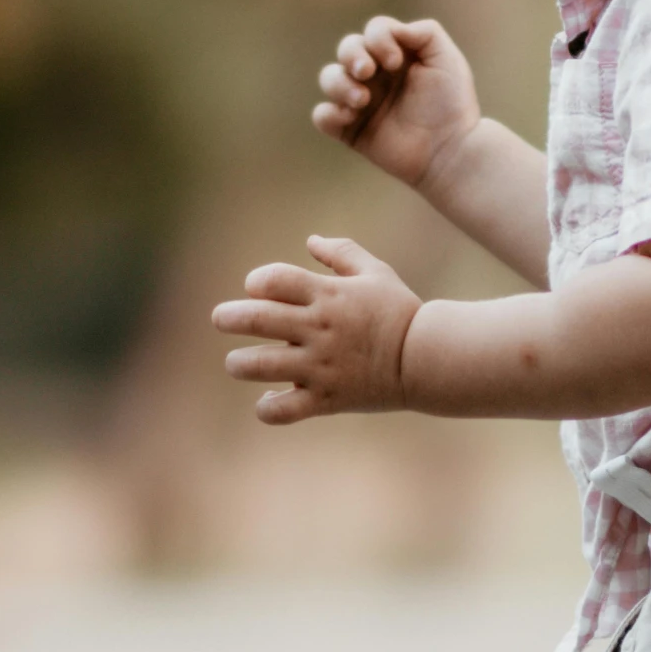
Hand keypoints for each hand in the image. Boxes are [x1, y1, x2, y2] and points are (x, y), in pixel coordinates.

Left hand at [212, 237, 421, 423]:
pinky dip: (267, 408)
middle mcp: (319, 329)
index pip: (273, 280)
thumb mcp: (377, 272)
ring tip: (238, 362)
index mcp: (328, 295)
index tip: (258, 289)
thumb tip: (310, 240)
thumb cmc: (400, 311)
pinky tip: (268, 399)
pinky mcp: (328, 399)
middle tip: (221, 319)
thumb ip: (342, 252)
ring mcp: (321, 367)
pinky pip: (284, 410)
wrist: (429, 359)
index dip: (256, 282)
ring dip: (239, 363)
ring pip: (260, 365)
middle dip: (228, 317)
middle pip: (256, 318)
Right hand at [313, 16, 480, 190]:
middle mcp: (377, 76)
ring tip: (361, 100)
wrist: (450, 150)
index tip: (397, 62)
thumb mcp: (447, 59)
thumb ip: (425, 32)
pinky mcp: (352, 131)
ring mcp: (362, 103)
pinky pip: (323, 116)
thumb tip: (393, 31)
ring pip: (329, 78)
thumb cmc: (452, 104)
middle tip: (367, 72)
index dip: (378, 39)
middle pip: (347, 49)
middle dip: (352, 55)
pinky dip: (328, 113)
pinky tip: (349, 116)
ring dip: (338, 82)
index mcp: (398, 56)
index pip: (374, 31)